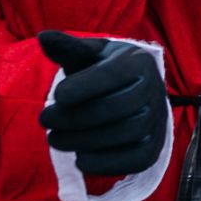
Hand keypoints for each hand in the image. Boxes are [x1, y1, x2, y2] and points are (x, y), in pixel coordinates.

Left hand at [38, 30, 166, 176]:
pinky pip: (132, 161)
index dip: (83, 86)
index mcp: (139, 62)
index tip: (56, 95)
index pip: (112, 75)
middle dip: (74, 117)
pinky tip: (79, 157)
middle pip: (115, 107)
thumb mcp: (90, 55)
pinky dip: (104, 163)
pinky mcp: (154, 149)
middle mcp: (154, 90)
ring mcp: (157, 121)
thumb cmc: (104, 70)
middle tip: (45, 120)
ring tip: (55, 139)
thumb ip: (68, 48)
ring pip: (123, 134)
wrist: (135, 92)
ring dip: (83, 140)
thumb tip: (43, 37)